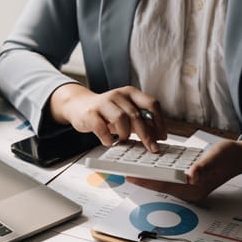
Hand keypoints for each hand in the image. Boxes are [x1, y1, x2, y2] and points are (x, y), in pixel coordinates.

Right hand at [49, 83, 166, 151]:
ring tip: (123, 140)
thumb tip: (157, 137)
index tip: (162, 137)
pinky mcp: (90, 113)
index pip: (152, 104)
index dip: (159, 122)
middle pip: (137, 115)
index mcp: (131, 93)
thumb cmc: (107, 112)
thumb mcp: (126, 113)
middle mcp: (118, 95)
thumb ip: (140, 121)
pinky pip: (102, 128)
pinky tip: (109, 142)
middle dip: (147, 135)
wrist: (79, 106)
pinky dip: (107, 138)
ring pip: (121, 119)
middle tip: (152, 148)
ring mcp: (103, 103)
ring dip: (125, 134)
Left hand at [128, 136, 241, 204]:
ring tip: (130, 166)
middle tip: (122, 169)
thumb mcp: (216, 156)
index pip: (164, 185)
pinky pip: (168, 177)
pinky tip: (148, 163)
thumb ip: (203, 167)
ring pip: (163, 182)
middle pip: (160, 185)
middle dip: (142, 178)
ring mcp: (189, 187)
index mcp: (194, 188)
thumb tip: (192, 175)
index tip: (128, 174)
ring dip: (148, 175)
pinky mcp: (188, 181)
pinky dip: (157, 171)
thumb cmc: (228, 155)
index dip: (145, 180)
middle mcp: (190, 191)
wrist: (239, 157)